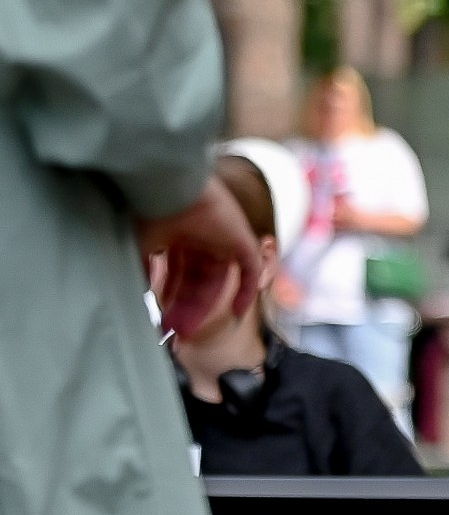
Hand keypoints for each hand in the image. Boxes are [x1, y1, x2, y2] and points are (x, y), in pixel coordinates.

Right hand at [137, 176, 260, 335]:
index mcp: (175, 230)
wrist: (164, 183)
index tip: (162, 318)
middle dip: (184, 306)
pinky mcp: (240, 237)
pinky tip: (235, 313)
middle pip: (195, 278)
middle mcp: (199, 233)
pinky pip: (248, 269)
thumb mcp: (135, 246)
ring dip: (203, 305)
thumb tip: (136, 294)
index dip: (170, 295)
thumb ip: (138, 270)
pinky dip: (245, 291)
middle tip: (174, 331)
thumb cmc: (143, 208)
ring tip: (187, 330)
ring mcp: (221, 235)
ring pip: (216, 278)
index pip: (177, 270)